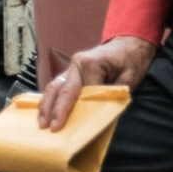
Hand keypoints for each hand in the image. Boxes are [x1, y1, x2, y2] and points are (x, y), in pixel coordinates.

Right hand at [37, 35, 157, 132]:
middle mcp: (76, 64)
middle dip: (53, 110)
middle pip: (61, 90)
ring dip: (46, 105)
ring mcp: (71, 67)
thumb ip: (112, 94)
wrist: (129, 44)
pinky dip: (49, 99)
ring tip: (41, 123)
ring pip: (54, 87)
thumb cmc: (131, 60)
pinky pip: (56, 86)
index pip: (78, 92)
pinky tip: (44, 112)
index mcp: (90, 64)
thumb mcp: (128, 79)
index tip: (62, 126)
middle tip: (48, 127)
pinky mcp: (71, 72)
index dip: (69, 111)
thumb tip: (98, 113)